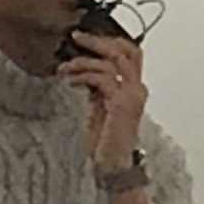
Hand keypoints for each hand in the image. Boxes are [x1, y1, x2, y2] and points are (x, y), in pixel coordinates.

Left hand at [63, 28, 148, 170]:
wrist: (112, 166)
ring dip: (83, 61)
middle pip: (125, 50)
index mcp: (135, 89)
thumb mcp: (99, 107)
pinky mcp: (121, 104)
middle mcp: (138, 90)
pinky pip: (102, 78)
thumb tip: (85, 69)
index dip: (110, 40)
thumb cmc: (105, 142)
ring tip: (65, 69)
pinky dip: (83, 75)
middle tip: (76, 37)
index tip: (86, 38)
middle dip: (98, 40)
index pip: (130, 52)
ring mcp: (132, 96)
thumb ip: (98, 87)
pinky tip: (71, 81)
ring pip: (111, 61)